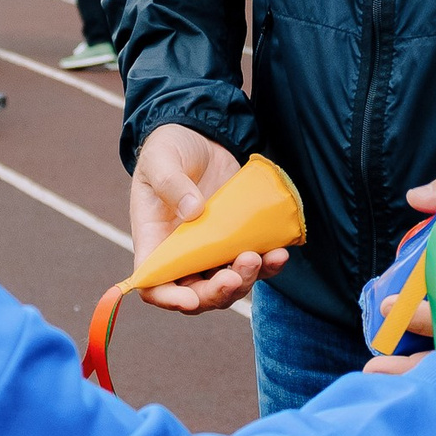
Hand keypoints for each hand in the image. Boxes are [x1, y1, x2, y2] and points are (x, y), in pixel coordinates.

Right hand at [131, 122, 289, 313]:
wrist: (199, 135)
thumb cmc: (169, 148)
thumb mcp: (161, 160)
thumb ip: (172, 184)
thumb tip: (193, 211)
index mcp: (155, 241)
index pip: (155, 284)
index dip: (170, 299)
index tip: (191, 300)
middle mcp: (182, 253)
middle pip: (197, 293)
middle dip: (218, 292)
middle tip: (236, 273)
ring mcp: (211, 249)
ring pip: (228, 283)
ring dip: (246, 280)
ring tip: (260, 257)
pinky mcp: (236, 238)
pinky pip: (253, 263)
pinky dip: (268, 265)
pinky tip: (280, 252)